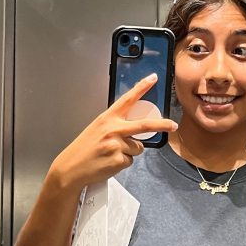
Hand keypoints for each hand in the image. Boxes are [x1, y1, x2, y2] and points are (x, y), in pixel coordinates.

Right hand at [48, 73, 177, 193]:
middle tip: (173, 125)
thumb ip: (116, 126)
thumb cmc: (84, 148)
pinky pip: (130, 161)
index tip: (153, 78)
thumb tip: (136, 130)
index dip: (142, 88)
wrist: (72, 167)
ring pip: (138, 148)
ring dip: (129, 152)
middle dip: (162, 125)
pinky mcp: (119, 159)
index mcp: (108, 118)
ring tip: (111, 154)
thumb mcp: (98, 129)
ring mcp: (117, 145)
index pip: (128, 99)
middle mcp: (113, 129)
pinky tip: (109, 162)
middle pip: (145, 125)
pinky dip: (122, 163)